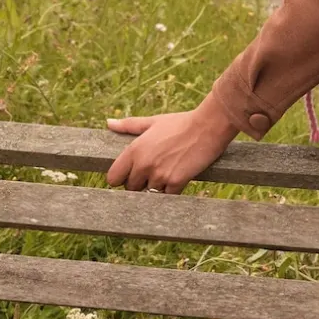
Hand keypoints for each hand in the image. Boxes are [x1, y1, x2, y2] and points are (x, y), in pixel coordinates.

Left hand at [105, 94, 238, 193]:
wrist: (209, 125)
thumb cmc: (181, 122)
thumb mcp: (154, 121)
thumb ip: (129, 125)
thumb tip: (109, 123)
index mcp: (135, 149)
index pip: (113, 178)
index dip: (122, 178)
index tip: (131, 174)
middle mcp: (144, 164)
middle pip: (131, 189)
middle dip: (140, 183)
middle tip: (155, 171)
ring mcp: (159, 175)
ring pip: (149, 194)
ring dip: (157, 188)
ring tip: (169, 172)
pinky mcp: (176, 183)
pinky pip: (166, 197)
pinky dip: (171, 191)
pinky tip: (178, 178)